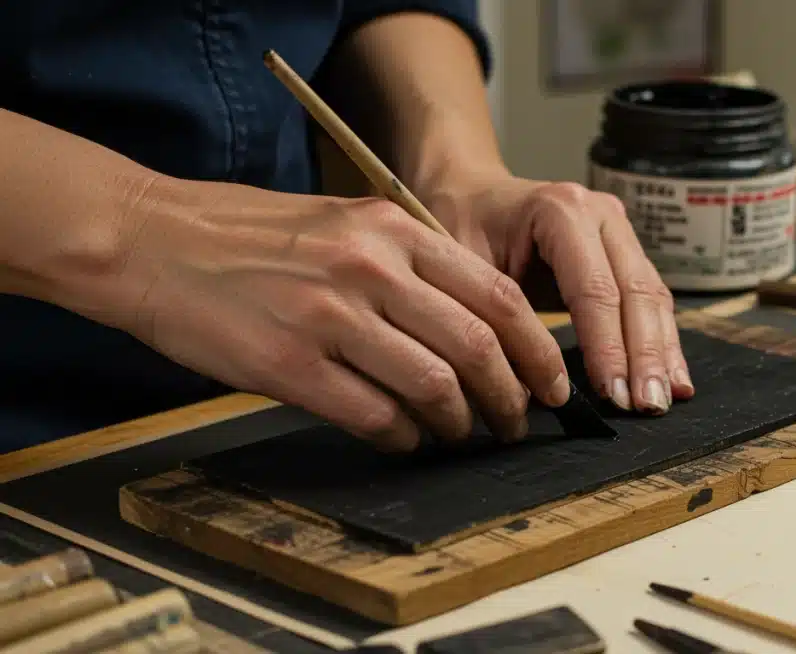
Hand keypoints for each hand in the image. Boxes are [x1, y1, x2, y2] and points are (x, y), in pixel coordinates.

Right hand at [102, 178, 571, 451]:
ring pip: (434, 387)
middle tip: (516, 423)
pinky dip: (403, 437)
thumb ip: (411, 265)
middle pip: (478, 348)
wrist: (155, 241)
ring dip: (460, 425)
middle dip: (511, 399)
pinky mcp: (290, 366)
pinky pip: (375, 416)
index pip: (498, 297)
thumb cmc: (251, 237)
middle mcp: (372, 269)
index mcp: (394, 231)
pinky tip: (404, 438)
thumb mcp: (345, 223)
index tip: (550, 383)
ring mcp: (330, 317)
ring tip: (460, 435)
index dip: (536, 350)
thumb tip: (476, 328)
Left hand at [424, 173, 694, 414]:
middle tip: (648, 408)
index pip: (594, 289)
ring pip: (652, 296)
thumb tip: (534, 391)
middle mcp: (600, 214)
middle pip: (635, 292)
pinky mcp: (626, 252)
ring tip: (665, 400)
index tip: (612, 396)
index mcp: (559, 210)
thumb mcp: (463, 269)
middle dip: (644, 356)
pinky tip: (672, 379)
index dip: (607, 347)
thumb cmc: (460, 228)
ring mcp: (619, 230)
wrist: (471, 193)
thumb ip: (497, 320)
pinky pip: (650, 299)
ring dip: (660, 353)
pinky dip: (660, 341)